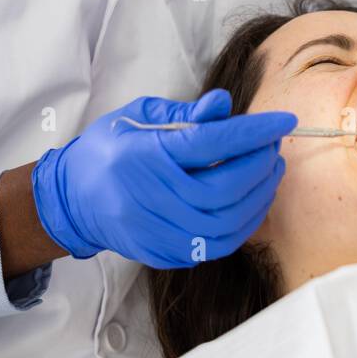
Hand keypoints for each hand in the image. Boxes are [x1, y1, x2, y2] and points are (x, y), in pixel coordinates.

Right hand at [31, 90, 297, 267]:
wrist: (71, 199)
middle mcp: (148, 196)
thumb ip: (184, 113)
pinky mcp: (161, 253)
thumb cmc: (110, 149)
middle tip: (274, 147)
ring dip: (259, 197)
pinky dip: (243, 226)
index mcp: (143, 155)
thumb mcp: (139, 117)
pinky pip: (215, 246)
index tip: (285, 120)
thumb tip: (225, 105)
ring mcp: (154, 230)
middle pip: (224, 187)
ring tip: (270, 172)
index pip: (211, 142)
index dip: (254, 132)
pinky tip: (253, 203)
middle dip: (261, 165)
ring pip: (225, 222)